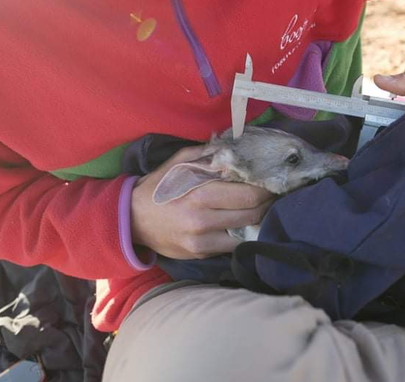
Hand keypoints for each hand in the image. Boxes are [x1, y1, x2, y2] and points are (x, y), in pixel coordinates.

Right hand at [130, 145, 274, 258]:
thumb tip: (236, 151)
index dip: (265, 189)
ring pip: (246, 233)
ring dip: (258, 220)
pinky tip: (243, 223)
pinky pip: (231, 245)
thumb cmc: (159, 187)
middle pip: (252, 214)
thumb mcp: (179, 162)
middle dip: (266, 203)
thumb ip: (208, 155)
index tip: (272, 182)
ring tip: (262, 208)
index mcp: (200, 195)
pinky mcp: (200, 255)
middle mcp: (203, 221)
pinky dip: (241, 234)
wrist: (132, 220)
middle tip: (272, 194)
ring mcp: (202, 242)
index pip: (248, 194)